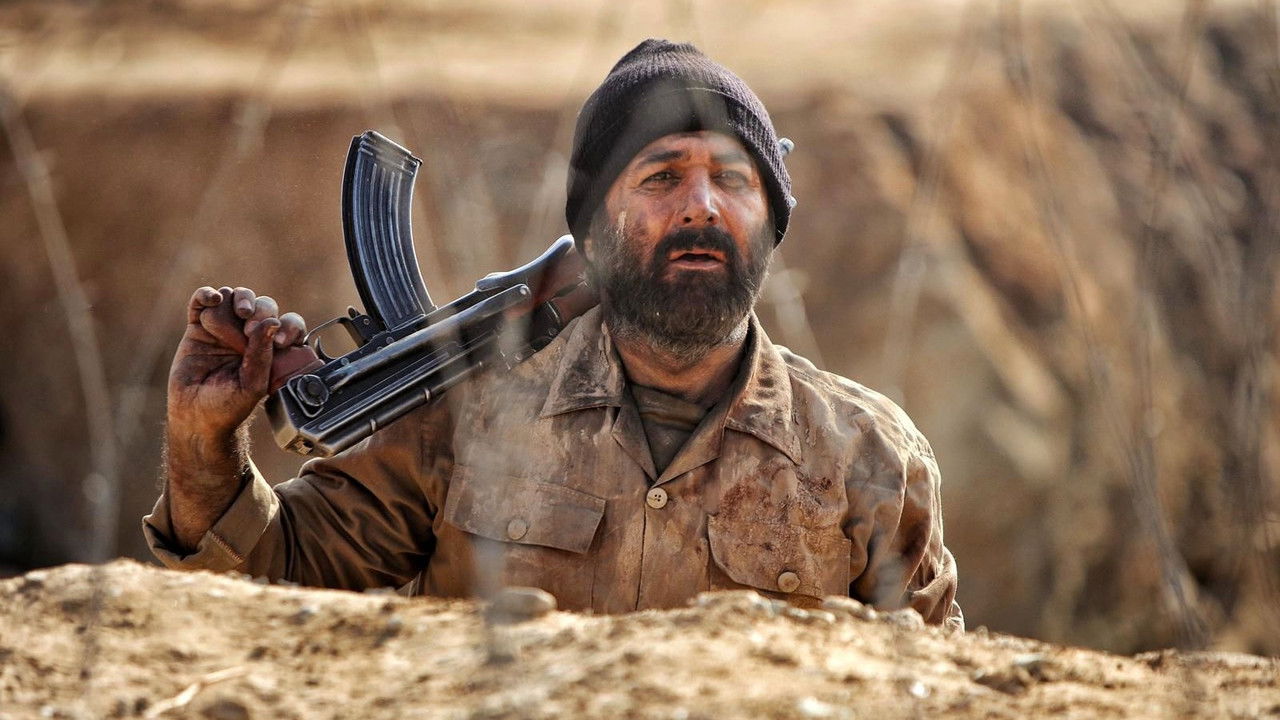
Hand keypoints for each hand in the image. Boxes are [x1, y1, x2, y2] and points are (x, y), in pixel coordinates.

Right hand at [167, 286, 309, 439]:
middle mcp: (248, 334)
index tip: (282, 341)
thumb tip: (273, 322)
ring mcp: (223, 328)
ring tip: (239, 314)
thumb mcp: (251, 385)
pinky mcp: (197, 327)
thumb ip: (262, 356)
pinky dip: (207, 294)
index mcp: (270, 348)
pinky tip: (214, 299)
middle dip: (260, 310)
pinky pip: (202, 300)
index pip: (287, 323)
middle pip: (261, 304)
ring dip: (239, 300)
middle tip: (249, 330)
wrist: (195, 416)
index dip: (289, 325)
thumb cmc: (228, 406)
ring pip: (234, 297)